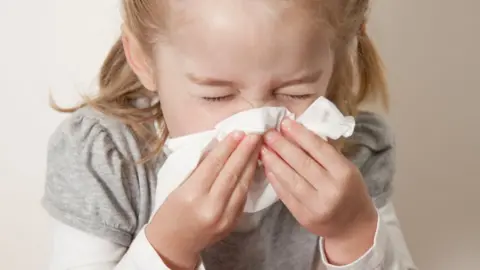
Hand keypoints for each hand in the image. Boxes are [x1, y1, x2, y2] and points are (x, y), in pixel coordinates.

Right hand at [146, 132, 261, 268]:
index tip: (238, 132)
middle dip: (244, 152)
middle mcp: (210, 207)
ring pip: (242, 185)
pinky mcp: (232, 223)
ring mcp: (224, 217)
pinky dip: (248, 180)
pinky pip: (243, 197)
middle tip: (254, 134)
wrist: (173, 244)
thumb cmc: (170, 211)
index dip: (228, 147)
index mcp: (192, 195)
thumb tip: (220, 148)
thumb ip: (199, 169)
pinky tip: (252, 166)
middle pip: (231, 173)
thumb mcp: (177, 186)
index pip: (214, 165)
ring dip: (251, 164)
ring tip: (256, 147)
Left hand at [261, 119, 377, 263]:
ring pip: (290, 179)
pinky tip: (267, 167)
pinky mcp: (303, 217)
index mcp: (344, 173)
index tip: (285, 123)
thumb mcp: (345, 168)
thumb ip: (324, 153)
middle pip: (301, 163)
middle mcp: (330, 189)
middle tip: (268, 133)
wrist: (353, 225)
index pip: (318, 149)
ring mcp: (316, 205)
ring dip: (273, 161)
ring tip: (263, 149)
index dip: (299, 134)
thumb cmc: (349, 190)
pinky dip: (275, 179)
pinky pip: (285, 195)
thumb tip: (296, 133)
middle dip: (282, 146)